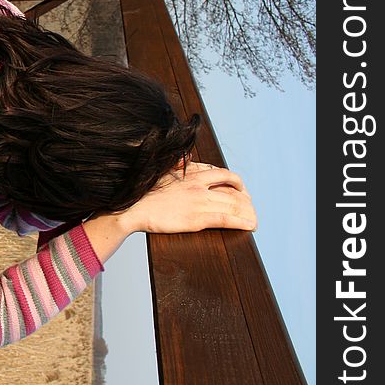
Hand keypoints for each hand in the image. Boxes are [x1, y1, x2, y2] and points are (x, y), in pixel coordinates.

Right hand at [118, 162, 256, 234]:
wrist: (131, 208)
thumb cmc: (142, 192)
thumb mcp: (162, 172)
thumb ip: (178, 165)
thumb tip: (187, 158)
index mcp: (191, 174)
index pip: (224, 175)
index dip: (237, 183)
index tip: (241, 190)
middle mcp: (199, 186)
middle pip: (234, 191)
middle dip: (246, 201)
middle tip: (250, 208)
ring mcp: (199, 203)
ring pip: (234, 205)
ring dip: (248, 213)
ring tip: (253, 220)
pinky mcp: (197, 219)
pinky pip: (226, 219)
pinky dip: (242, 222)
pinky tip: (249, 226)